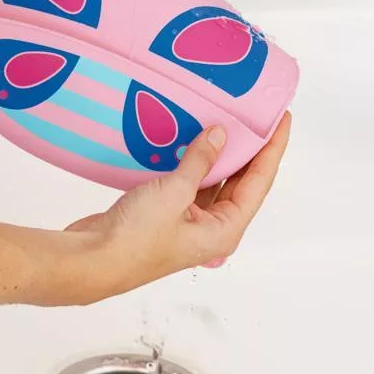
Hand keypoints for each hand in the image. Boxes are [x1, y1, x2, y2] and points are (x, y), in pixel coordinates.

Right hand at [66, 113, 291, 300]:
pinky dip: (193, 161)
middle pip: (240, 181)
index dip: (272, 148)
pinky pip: (189, 182)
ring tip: (226, 119)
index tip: (281, 118)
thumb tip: (221, 135)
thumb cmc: (136, 238)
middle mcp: (212, 228)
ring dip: (219, 154)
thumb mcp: (174, 192)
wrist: (92, 259)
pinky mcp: (167, 214)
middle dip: (249, 149)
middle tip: (256, 114)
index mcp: (224, 230)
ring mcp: (188, 222)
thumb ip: (200, 161)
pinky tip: (191, 138)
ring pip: (214, 181)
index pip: (259, 181)